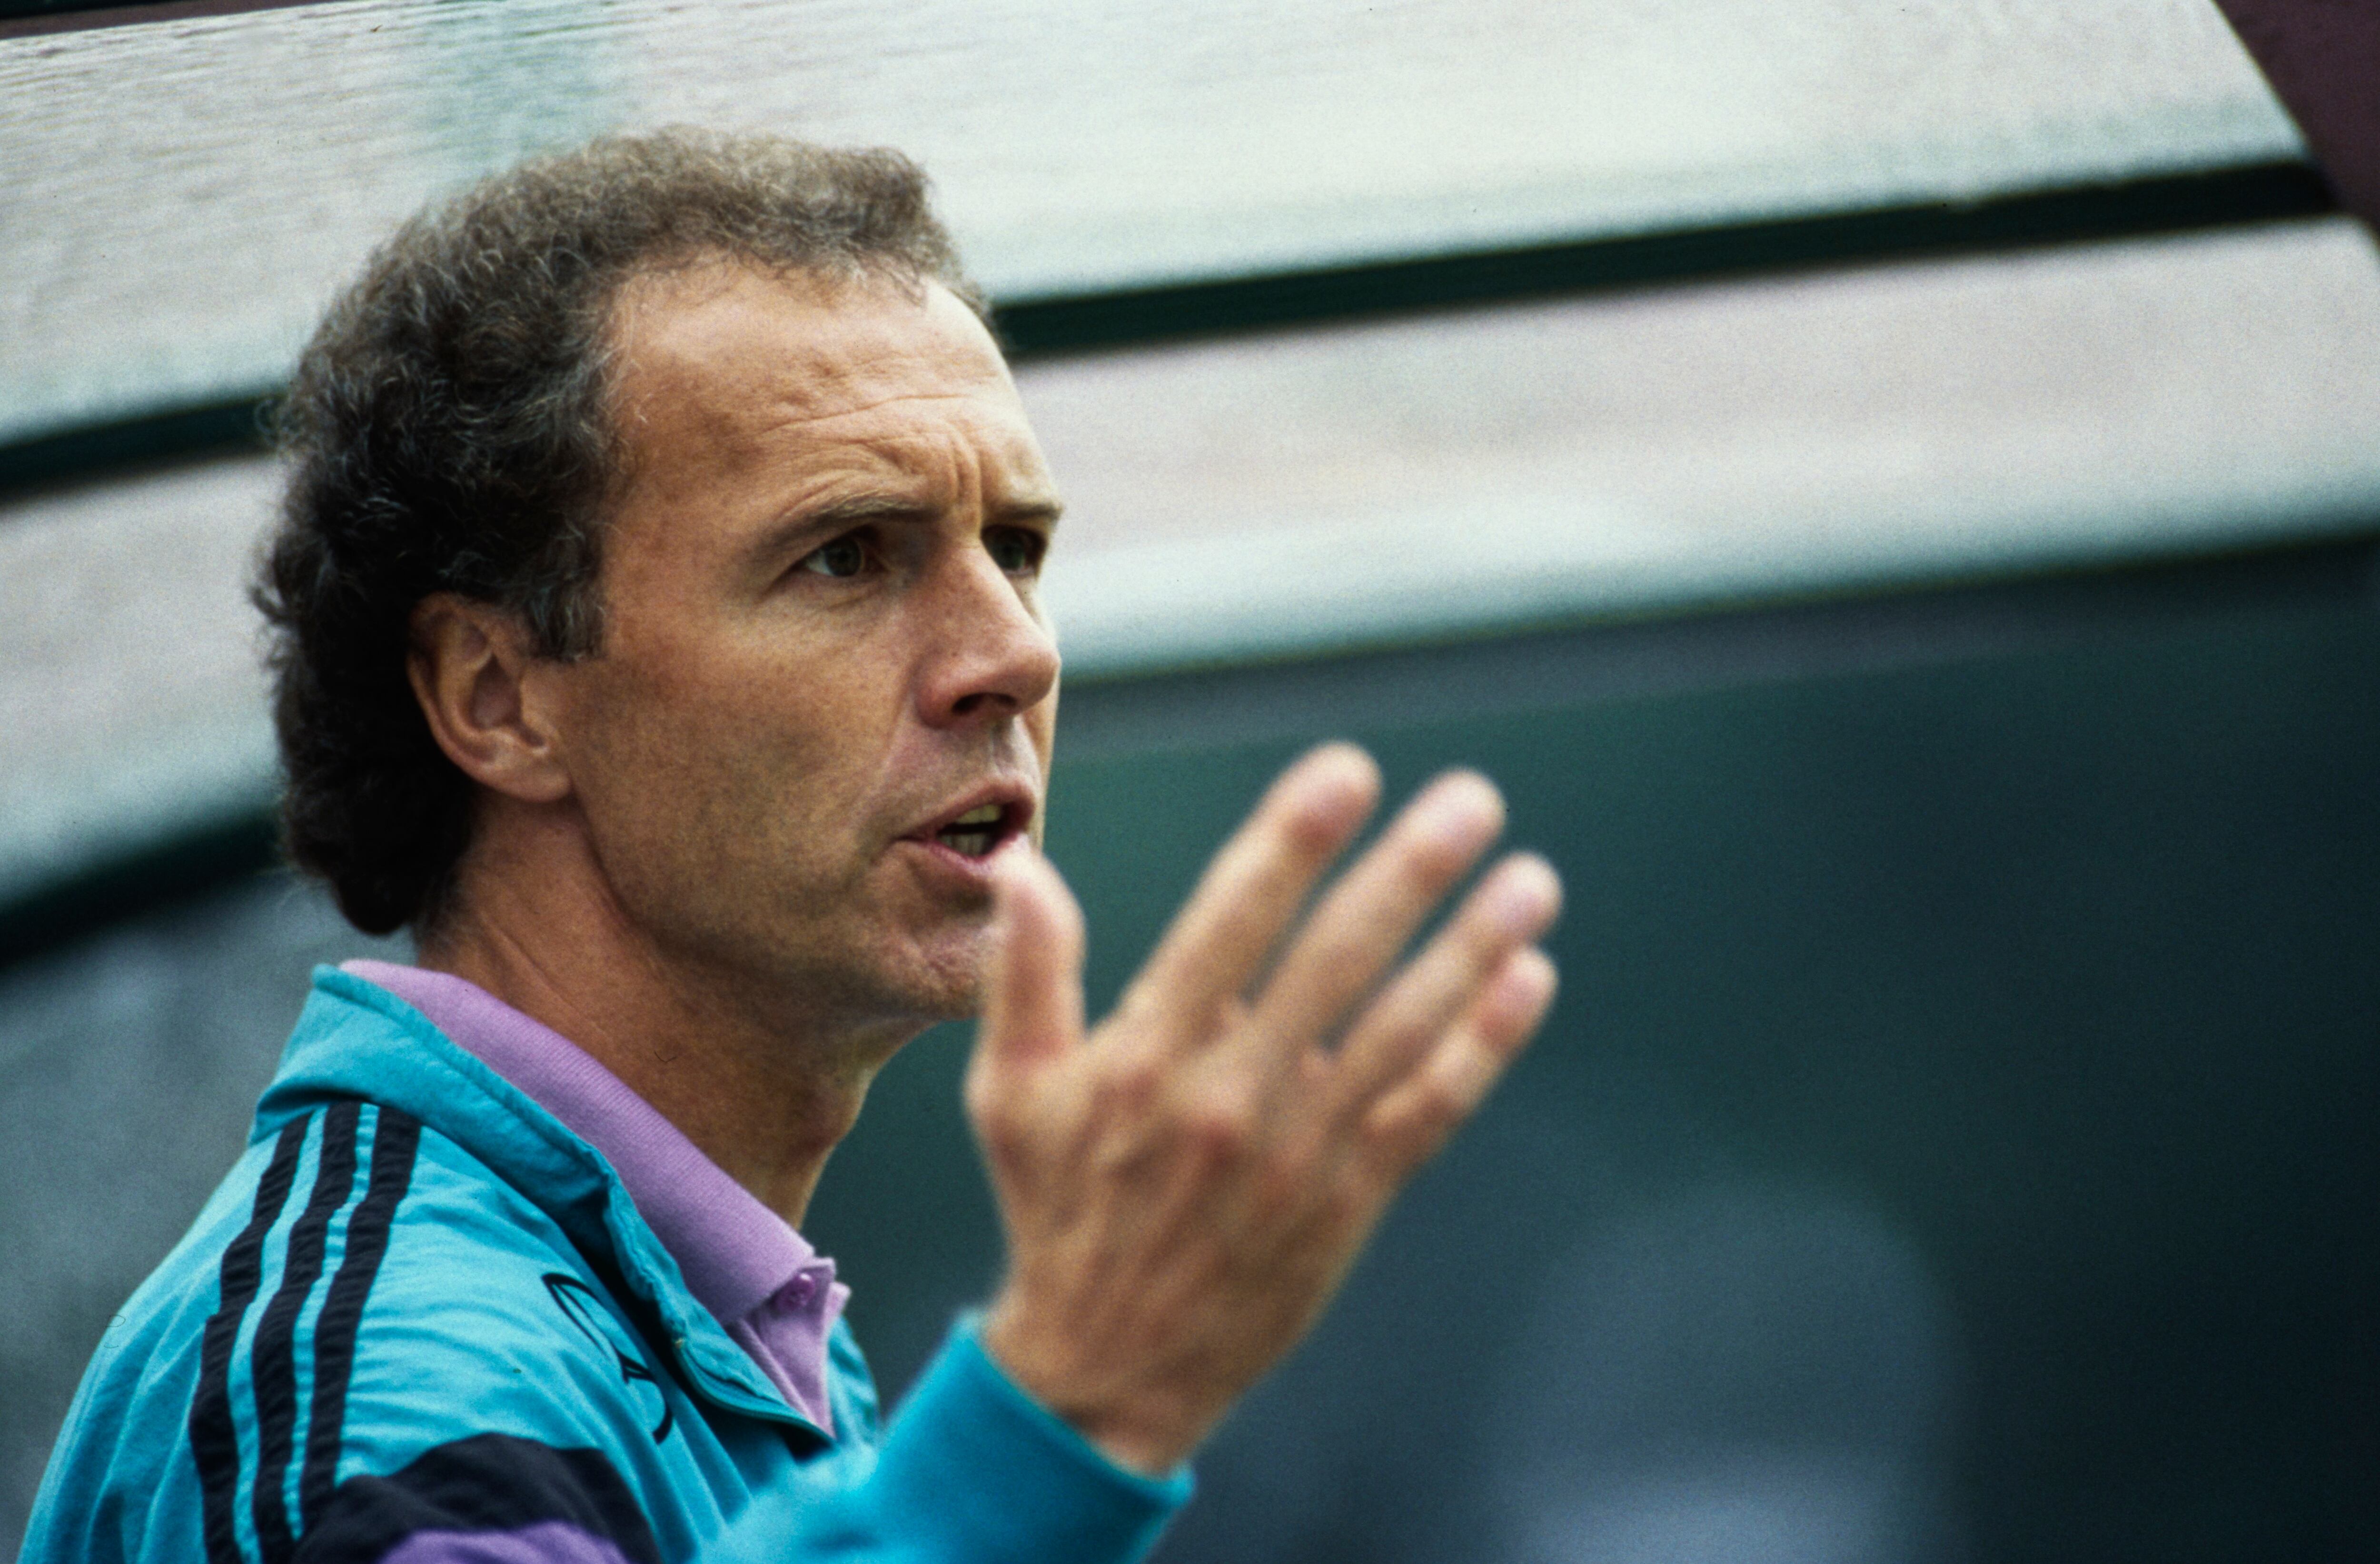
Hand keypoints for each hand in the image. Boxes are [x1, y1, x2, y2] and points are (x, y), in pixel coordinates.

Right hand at [968, 743, 1560, 1473]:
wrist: (1103, 1372)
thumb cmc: (1056, 1214)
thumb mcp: (1009, 1096)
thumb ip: (1023, 977)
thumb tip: (1023, 867)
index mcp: (1146, 1055)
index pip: (1231, 919)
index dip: (1294, 839)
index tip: (1350, 770)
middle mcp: (1228, 1095)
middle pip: (1336, 959)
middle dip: (1411, 871)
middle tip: (1474, 798)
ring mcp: (1297, 1153)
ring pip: (1403, 1028)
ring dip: (1474, 947)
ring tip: (1531, 880)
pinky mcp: (1347, 1203)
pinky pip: (1430, 1110)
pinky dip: (1485, 1045)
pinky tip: (1528, 980)